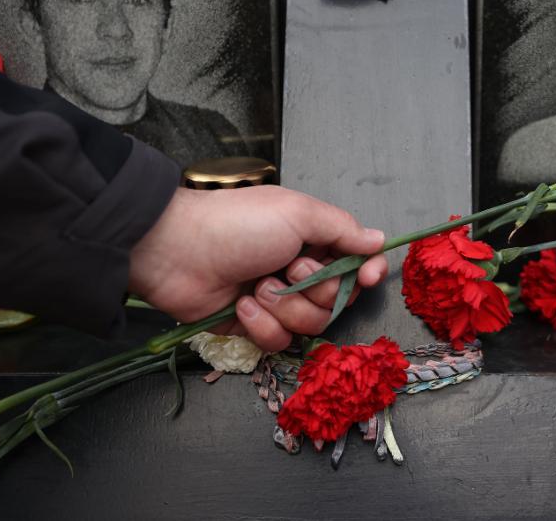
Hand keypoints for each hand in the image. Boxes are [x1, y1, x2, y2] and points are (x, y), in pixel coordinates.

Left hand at [128, 185, 388, 350]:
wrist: (177, 252)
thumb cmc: (238, 224)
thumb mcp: (298, 213)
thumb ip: (343, 229)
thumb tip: (378, 240)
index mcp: (313, 240)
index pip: (357, 264)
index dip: (366, 273)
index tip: (366, 276)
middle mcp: (300, 271)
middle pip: (339, 300)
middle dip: (315, 288)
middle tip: (288, 267)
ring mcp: (277, 301)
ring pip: (311, 325)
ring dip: (284, 306)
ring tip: (256, 286)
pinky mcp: (254, 326)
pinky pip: (279, 341)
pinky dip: (260, 323)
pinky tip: (239, 304)